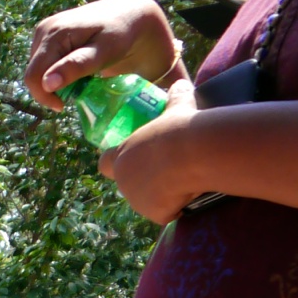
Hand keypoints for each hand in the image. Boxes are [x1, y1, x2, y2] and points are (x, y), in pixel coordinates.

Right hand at [25, 0, 180, 110]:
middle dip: (51, 88)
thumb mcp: (103, 53)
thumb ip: (76, 66)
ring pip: (38, 70)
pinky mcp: (46, 36)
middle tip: (77, 90)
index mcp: (54, 33)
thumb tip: (47, 84)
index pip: (34, 75)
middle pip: (34, 73)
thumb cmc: (120, 35)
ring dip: (54, 80)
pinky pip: (43, 63)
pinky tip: (74, 69)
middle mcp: (44, 30)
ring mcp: (44, 32)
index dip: (44, 96)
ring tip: (79, 77)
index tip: (64, 106)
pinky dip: (55, 72)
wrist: (127, 17)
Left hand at [99, 81, 205, 222]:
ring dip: (160, 197)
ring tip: (182, 181)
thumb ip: (175, 98)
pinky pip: (165, 214)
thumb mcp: (177, 108)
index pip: (105, 163)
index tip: (133, 162)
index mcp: (122, 154)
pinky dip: (175, 209)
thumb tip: (180, 84)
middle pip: (130, 185)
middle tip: (170, 171)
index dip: (115, 163)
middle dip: (146, 182)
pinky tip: (186, 198)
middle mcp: (124, 180)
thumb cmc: (180, 128)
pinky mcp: (152, 213)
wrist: (192, 153)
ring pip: (147, 202)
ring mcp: (136, 199)